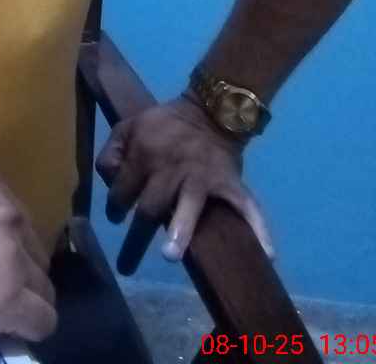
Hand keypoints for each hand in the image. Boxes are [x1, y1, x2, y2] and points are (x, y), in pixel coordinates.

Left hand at [95, 95, 275, 275]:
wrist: (209, 110)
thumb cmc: (163, 124)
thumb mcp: (128, 126)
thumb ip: (112, 152)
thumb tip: (108, 181)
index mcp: (144, 154)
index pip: (123, 189)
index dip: (115, 206)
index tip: (116, 218)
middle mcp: (171, 169)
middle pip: (151, 205)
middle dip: (137, 235)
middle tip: (126, 265)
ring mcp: (203, 178)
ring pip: (190, 205)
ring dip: (180, 230)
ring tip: (171, 256)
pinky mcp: (229, 183)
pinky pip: (246, 206)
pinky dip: (258, 227)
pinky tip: (267, 254)